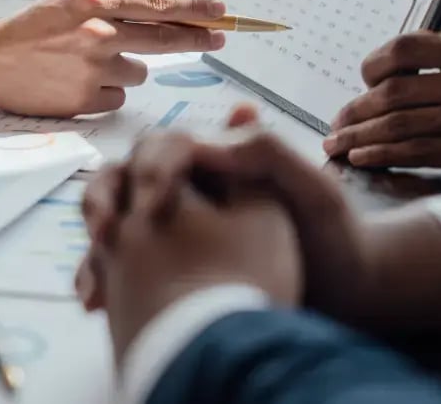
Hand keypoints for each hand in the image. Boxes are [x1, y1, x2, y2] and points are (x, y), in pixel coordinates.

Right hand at [0, 0, 225, 115]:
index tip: (222, 11)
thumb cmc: (30, 27)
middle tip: (219, 38)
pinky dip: (105, 92)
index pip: (159, 5)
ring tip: (88, 64)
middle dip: (198, 38)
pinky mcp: (84, 102)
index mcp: (95, 4)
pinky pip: (117, 98)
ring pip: (140, 73)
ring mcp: (92, 71)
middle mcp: (98, 35)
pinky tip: (76, 83)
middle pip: (166, 39)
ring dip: (126, 68)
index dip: (195, 9)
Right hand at [78, 118, 355, 321]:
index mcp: (218, 160)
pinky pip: (120, 262)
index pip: (166, 145)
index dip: (153, 167)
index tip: (157, 203)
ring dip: (95, 239)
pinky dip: (99, 275)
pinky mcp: (164, 263)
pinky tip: (94, 299)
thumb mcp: (312, 187)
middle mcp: (188, 186)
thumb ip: (266, 151)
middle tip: (107, 234)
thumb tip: (203, 140)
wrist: (346, 294)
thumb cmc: (335, 236)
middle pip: (124, 175)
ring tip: (94, 269)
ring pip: (114, 217)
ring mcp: (172, 226)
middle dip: (105, 199)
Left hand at [325, 31, 440, 175]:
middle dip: (357, 108)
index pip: (407, 48)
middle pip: (395, 92)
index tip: (364, 75)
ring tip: (338, 141)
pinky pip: (417, 153)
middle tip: (338, 118)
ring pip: (400, 126)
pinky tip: (363, 156)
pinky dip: (383, 155)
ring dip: (360, 135)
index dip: (375, 62)